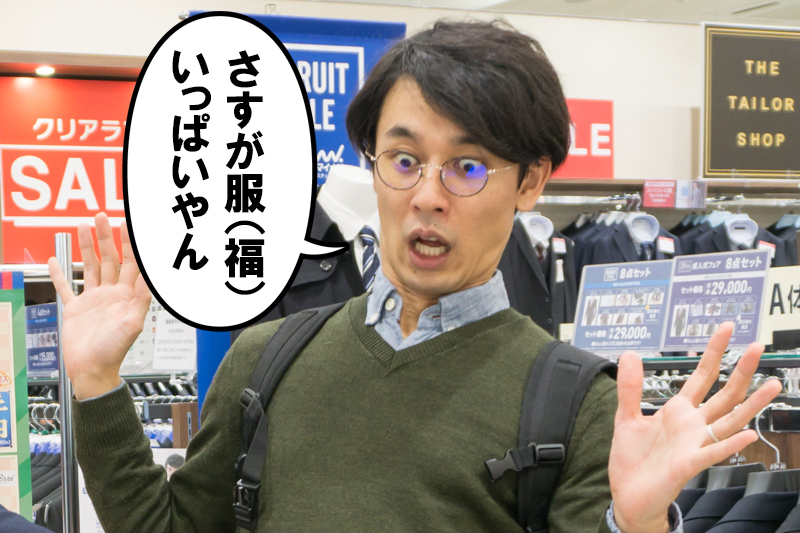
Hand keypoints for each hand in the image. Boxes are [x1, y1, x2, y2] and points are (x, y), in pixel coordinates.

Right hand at [48, 213, 150, 399]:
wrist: (93, 371)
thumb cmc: (115, 352)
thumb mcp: (133, 324)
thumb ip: (142, 300)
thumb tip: (151, 279)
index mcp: (127, 296)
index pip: (132, 263)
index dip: (132, 245)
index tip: (130, 225)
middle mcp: (111, 294)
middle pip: (111, 258)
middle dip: (108, 237)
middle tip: (103, 216)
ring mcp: (93, 300)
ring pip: (90, 267)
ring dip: (87, 247)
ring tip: (83, 226)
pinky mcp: (75, 309)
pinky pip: (66, 287)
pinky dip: (60, 274)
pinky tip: (55, 261)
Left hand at [609, 322, 781, 532]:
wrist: (628, 495)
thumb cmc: (634, 460)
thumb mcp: (627, 417)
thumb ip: (630, 387)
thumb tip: (630, 354)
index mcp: (679, 411)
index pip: (702, 376)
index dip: (714, 352)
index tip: (726, 328)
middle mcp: (693, 425)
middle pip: (724, 394)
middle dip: (741, 371)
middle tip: (758, 346)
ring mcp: (694, 444)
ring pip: (729, 421)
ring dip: (751, 404)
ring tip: (773, 384)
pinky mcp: (688, 465)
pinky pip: (713, 453)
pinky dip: (730, 444)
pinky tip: (749, 435)